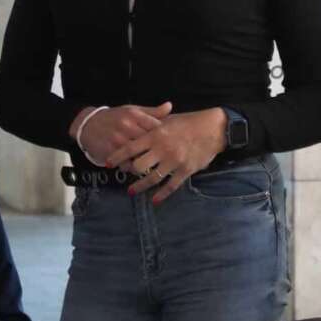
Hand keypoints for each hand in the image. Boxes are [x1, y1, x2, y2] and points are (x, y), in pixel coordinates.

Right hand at [69, 103, 172, 165]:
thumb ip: (152, 112)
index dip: (166, 137)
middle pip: (150, 143)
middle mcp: (127, 126)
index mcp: (134, 115)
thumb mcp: (132, 111)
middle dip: (158, 152)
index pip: (157, 127)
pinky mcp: (110, 152)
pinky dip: (133, 168)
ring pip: (139, 156)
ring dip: (146, 162)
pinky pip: (127, 165)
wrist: (88, 125)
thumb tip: (170, 106)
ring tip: (152, 164)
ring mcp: (118, 140)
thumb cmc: (114, 118)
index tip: (171, 143)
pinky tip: (135, 167)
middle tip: (165, 157)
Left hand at [105, 107, 227, 204]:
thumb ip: (151, 124)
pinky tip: (154, 200)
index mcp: (156, 135)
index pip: (131, 148)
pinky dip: (162, 194)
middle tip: (123, 174)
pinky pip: (171, 186)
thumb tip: (135, 125)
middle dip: (129, 171)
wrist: (213, 129)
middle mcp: (162, 149)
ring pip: (152, 178)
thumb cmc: (189, 122)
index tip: (108, 163)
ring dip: (140, 186)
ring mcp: (174, 161)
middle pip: (139, 166)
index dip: (117, 156)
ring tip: (131, 191)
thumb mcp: (168, 120)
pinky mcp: (185, 170)